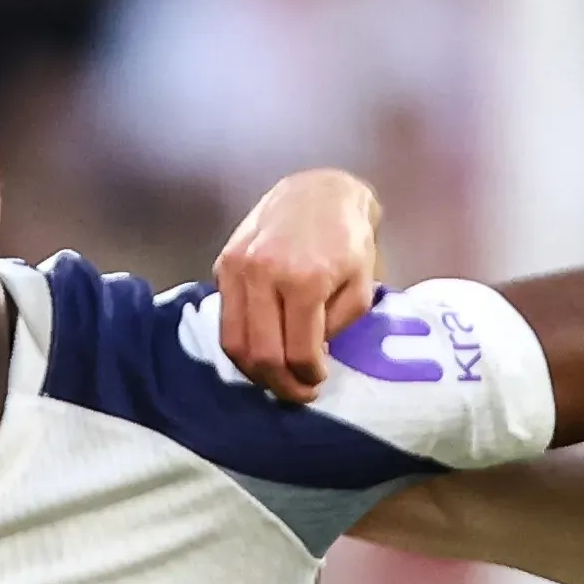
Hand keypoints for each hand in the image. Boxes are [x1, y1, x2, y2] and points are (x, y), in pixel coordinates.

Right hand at [212, 168, 387, 395]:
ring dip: (254, 371)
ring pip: (233, 343)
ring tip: (276, 377)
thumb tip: (311, 357)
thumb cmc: (347, 239)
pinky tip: (262, 347)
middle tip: (296, 392)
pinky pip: (225, 320)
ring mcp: (238, 269)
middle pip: (261, 355)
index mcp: (304, 280)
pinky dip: (241, 343)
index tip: (317, 381)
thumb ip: (336, 327)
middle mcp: (264, 274)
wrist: (318, 191)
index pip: (298, 352)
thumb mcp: (360, 286)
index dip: (308, 378)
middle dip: (280, 384)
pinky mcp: (223, 265)